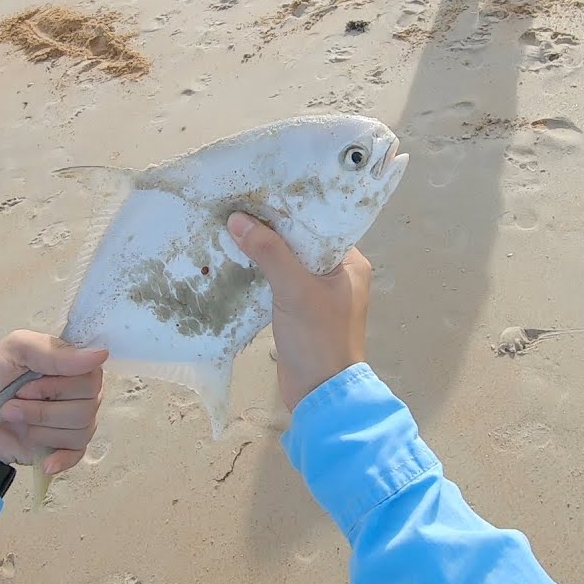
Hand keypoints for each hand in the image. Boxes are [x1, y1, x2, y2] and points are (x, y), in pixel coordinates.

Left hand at [0, 330, 107, 473]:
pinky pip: (78, 454)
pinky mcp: (65, 447)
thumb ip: (53, 350)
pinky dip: (61, 458)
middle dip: (44, 408)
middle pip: (89, 405)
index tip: (27, 386)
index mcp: (72, 364)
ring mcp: (73, 421)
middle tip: (15, 402)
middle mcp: (79, 392)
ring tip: (15, 419)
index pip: (93, 375)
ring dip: (40, 427)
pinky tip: (44, 460)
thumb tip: (100, 355)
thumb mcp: (14, 349)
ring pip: (81, 429)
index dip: (61, 384)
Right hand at [227, 212, 371, 411]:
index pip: (322, 222)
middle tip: (240, 203)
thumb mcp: (294, 290)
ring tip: (232, 224)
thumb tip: (237, 219)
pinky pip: (280, 280)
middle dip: (273, 226)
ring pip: (288, 260)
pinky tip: (237, 258)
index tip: (262, 189)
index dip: (293, 207)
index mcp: (351, 263)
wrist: (320, 394)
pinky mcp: (301, 309)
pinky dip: (261, 270)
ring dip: (264, 248)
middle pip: (302, 239)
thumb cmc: (318, 339)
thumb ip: (269, 253)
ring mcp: (319, 293)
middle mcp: (339, 273)